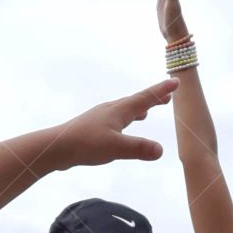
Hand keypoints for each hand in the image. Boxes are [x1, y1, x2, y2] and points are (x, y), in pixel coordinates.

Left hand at [54, 80, 178, 168]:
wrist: (56, 147)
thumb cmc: (85, 144)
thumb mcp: (115, 147)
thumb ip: (138, 148)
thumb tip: (161, 150)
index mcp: (119, 111)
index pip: (145, 97)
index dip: (161, 91)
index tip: (176, 82)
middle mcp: (111, 110)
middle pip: (136, 101)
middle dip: (152, 99)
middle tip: (167, 97)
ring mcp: (100, 118)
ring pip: (124, 110)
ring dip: (137, 109)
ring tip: (146, 112)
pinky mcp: (92, 128)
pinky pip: (114, 120)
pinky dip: (124, 120)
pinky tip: (119, 129)